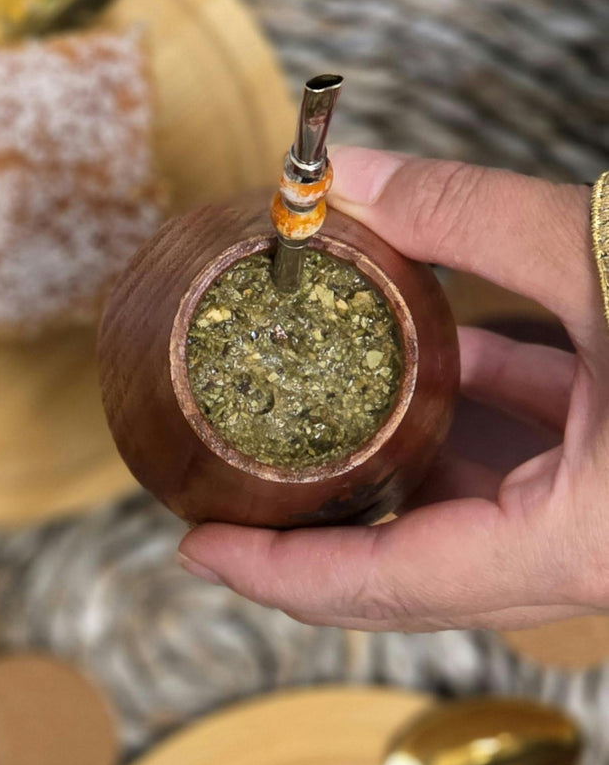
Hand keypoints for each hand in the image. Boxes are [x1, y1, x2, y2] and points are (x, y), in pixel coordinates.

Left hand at [179, 147, 601, 632]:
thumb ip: (463, 215)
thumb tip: (332, 176)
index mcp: (579, 547)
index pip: (380, 588)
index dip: (272, 573)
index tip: (195, 548)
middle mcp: (591, 561)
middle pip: (411, 562)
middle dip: (321, 515)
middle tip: (234, 474)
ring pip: (471, 507)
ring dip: (396, 452)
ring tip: (312, 404)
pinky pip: (530, 462)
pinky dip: (479, 412)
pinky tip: (440, 354)